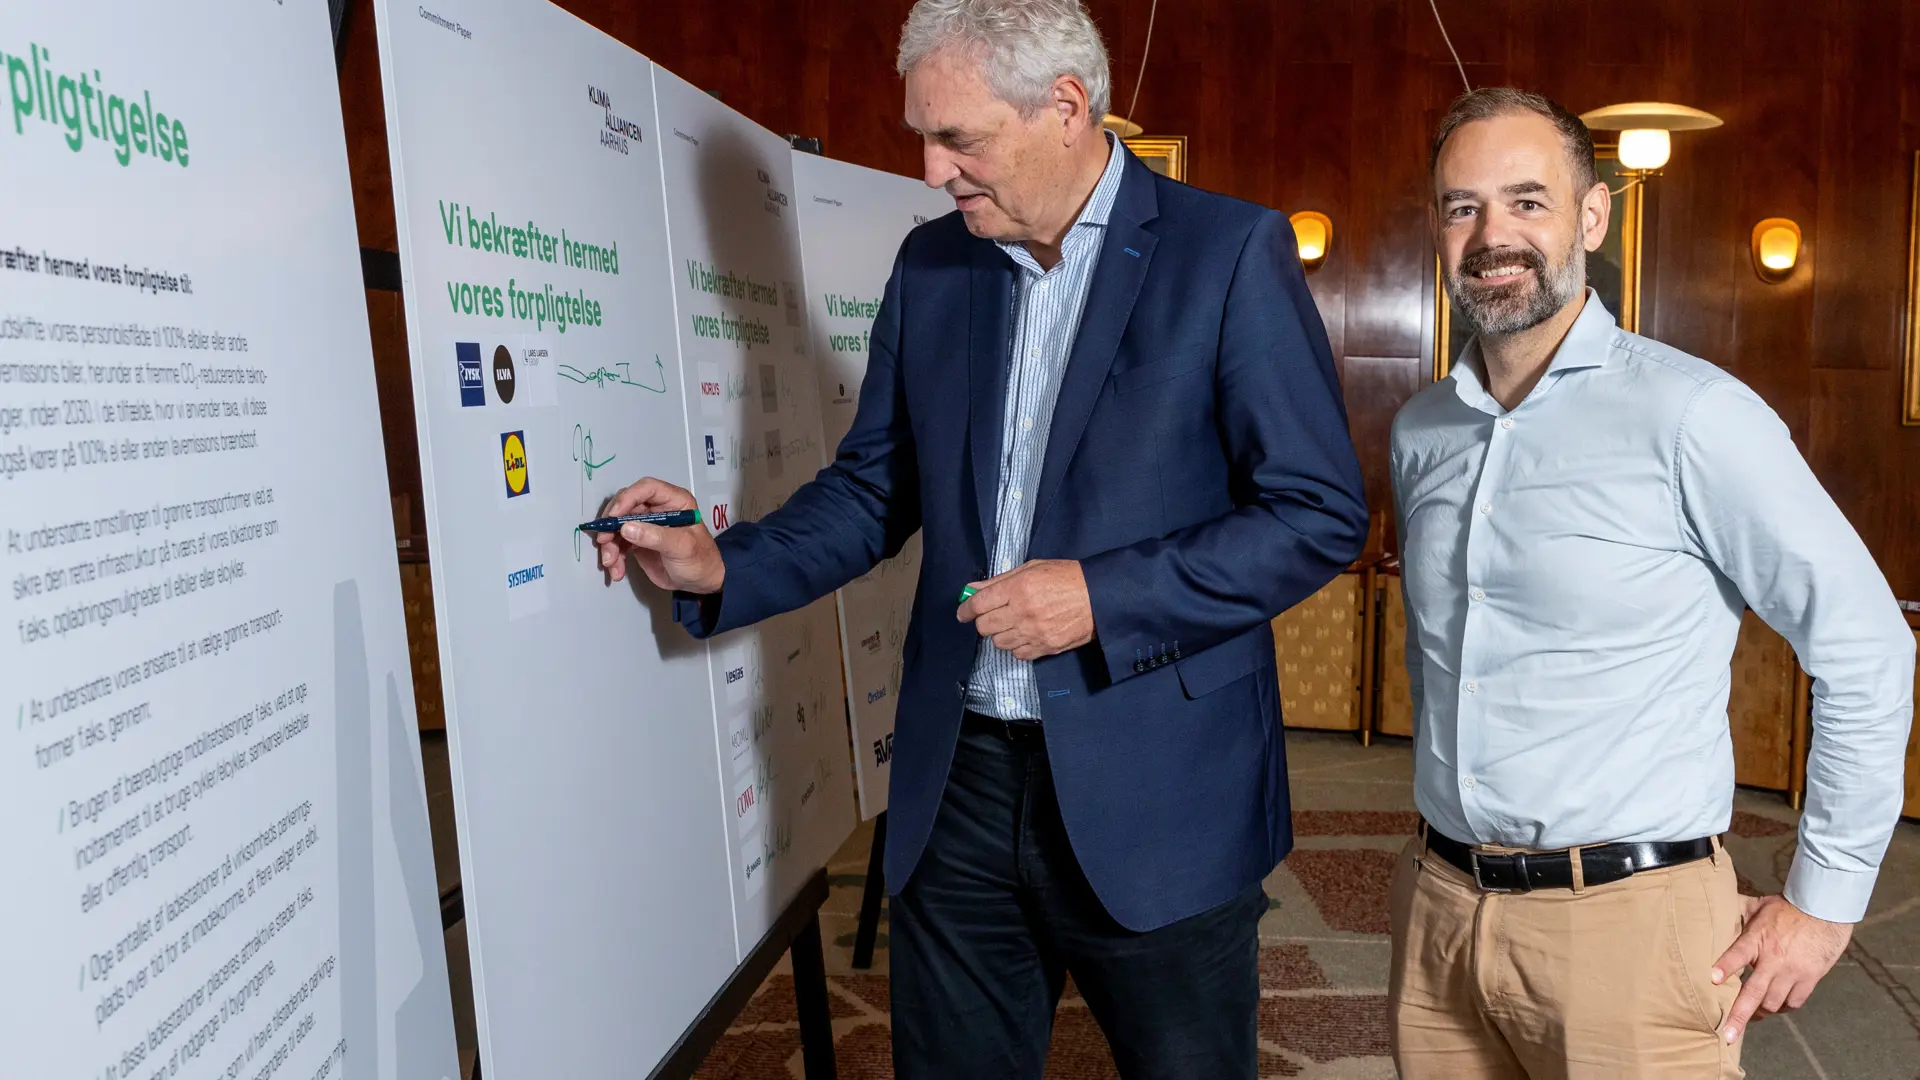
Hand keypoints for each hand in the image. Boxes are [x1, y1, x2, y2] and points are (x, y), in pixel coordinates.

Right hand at [592, 477, 725, 592]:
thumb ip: (656, 537)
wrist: (701, 582)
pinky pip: (618, 544)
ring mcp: (645, 525)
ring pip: (617, 526)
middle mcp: (657, 508)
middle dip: (611, 524)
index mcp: (673, 501)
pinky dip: (614, 557)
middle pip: (625, 506)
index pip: (647, 489)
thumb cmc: (700, 560)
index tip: (614, 516)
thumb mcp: (682, 547)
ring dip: (609, 544)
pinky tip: (617, 571)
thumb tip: (626, 528)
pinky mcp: (637, 541)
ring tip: (611, 563)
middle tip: (603, 540)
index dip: (627, 499)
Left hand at [956, 559, 1093, 660]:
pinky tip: (1026, 634)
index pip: (979, 604)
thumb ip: (999, 580)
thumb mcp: (1032, 568)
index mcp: (1018, 588)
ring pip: (999, 643)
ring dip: (1001, 634)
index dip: (965, 609)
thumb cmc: (1066, 577)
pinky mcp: (1046, 647)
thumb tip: (972, 589)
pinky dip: (1018, 646)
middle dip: (983, 621)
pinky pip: (1018, 654)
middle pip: (985, 627)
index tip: (963, 613)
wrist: (1099, 596)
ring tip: (1014, 623)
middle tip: (992, 615)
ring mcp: (1034, 633)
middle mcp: (1023, 612)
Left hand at [1711, 893, 1851, 1043]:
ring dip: (1761, 1011)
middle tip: (1729, 1035)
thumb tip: (1716, 906)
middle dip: (1740, 1016)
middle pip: (1754, 992)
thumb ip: (1738, 912)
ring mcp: (1793, 971)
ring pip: (1774, 1003)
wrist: (1825, 910)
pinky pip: (1795, 1001)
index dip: (1726, 966)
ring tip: (1751, 1016)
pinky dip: (1785, 1006)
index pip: (1738, 953)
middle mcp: (1774, 959)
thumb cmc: (1788, 908)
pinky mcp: (1810, 977)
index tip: (1713, 979)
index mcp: (1757, 938)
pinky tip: (1778, 1005)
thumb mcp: (1758, 905)